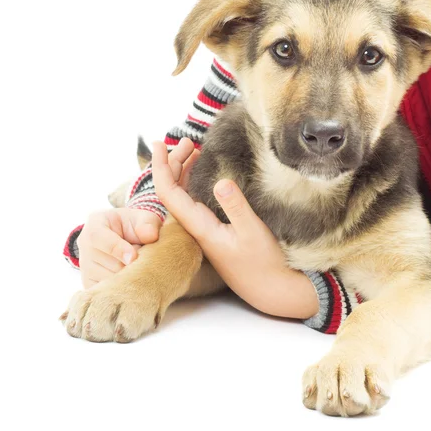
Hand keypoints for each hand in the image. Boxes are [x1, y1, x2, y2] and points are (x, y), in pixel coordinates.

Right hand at [77, 208, 161, 288]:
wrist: (127, 239)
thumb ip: (148, 224)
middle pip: (106, 263)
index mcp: (95, 224)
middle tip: (143, 260)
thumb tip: (150, 236)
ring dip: (128, 278)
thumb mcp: (144, 218)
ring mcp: (85, 266)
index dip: (117, 249)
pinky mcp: (89, 284)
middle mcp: (84, 245)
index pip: (98, 238)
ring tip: (136, 266)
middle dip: (130, 265)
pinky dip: (122, 290)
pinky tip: (130, 279)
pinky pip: (107, 293)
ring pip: (108, 281)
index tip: (134, 257)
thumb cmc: (135, 227)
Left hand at [150, 138, 318, 319]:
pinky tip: (204, 172)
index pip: (169, 193)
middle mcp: (196, 227)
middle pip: (173, 191)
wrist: (270, 289)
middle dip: (174, 163)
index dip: (161, 168)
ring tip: (192, 149)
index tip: (160, 145)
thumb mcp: (253, 232)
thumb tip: (220, 181)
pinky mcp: (214, 231)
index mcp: (199, 227)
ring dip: (184, 171)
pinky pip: (196, 201)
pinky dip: (195, 182)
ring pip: (184, 196)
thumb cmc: (264, 262)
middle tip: (185, 140)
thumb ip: (236, 207)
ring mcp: (204, 229)